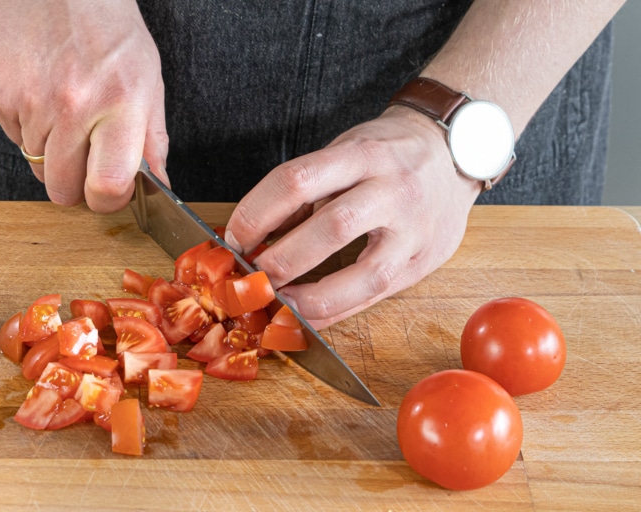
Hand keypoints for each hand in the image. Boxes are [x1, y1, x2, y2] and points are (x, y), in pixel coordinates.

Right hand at [0, 0, 167, 212]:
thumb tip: (158, 183)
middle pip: (63, 190)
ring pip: (37, 168)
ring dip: (53, 155)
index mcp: (119, 105)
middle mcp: (73, 107)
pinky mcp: (1, 96)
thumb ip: (153, 140)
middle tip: (87, 160)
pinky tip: (46, 100)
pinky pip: (15, 140)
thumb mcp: (148, 82)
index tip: (109, 193)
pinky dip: (31, 131)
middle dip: (76, 186)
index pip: (107, 186)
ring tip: (68, 116)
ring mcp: (32, 102)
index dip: (107, 201)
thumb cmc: (110, 30)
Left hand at [225, 106, 481, 328]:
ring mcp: (415, 229)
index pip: (298, 180)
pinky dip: (336, 311)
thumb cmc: (388, 154)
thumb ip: (307, 190)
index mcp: (364, 154)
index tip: (233, 237)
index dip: (257, 212)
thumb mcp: (346, 152)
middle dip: (283, 259)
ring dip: (312, 297)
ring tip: (277, 304)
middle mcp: (394, 189)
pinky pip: (377, 295)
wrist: (453, 153)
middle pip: (333, 227)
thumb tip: (254, 235)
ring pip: (365, 273)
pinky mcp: (424, 260)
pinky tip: (308, 317)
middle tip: (249, 277)